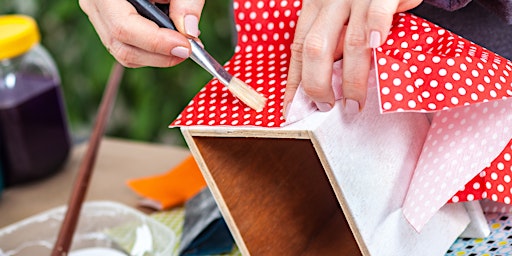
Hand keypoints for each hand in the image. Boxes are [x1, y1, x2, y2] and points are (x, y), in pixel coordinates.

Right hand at [79, 0, 204, 67]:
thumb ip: (185, 2)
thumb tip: (190, 32)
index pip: (123, 26)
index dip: (156, 42)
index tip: (185, 46)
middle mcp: (94, 3)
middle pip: (121, 45)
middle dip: (159, 55)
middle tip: (189, 49)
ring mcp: (97, 15)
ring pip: (124, 51)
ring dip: (157, 56)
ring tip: (182, 43)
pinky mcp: (107, 23)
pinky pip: (126, 46)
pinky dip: (151, 51)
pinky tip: (171, 40)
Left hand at [284, 0, 420, 114]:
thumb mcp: (337, 14)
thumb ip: (330, 42)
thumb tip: (320, 85)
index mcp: (314, 8)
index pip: (297, 50)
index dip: (294, 82)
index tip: (291, 110)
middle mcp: (330, 2)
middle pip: (315, 48)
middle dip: (318, 85)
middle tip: (327, 107)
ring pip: (350, 42)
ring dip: (352, 79)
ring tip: (354, 103)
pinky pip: (377, 13)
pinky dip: (377, 29)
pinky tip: (377, 46)